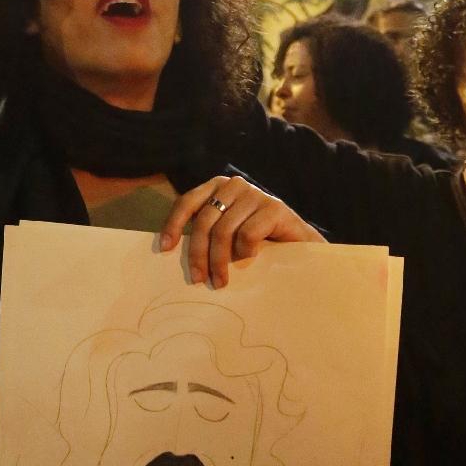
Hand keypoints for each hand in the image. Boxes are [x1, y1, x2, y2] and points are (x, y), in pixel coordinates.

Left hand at [160, 175, 324, 288]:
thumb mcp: (226, 233)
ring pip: (223, 231)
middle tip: (198, 279)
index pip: (187, 202)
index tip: (165, 248)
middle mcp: (235, 185)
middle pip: (204, 221)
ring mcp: (256, 194)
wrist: (300, 246)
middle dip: (198, 254)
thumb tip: (171, 249)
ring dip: (219, 261)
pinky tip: (251, 259)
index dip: (174, 224)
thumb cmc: (258, 242)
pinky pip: (247, 234)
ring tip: (220, 281)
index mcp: (218, 187)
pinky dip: (245, 252)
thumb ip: (206, 232)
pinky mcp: (275, 207)